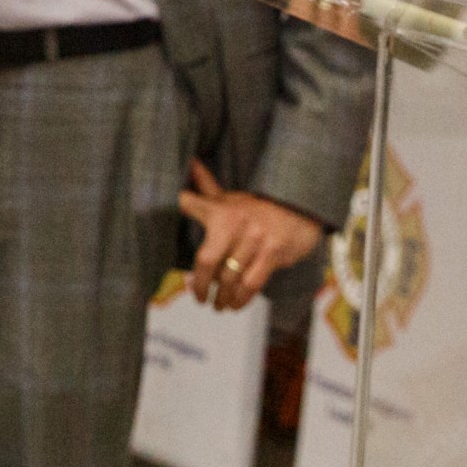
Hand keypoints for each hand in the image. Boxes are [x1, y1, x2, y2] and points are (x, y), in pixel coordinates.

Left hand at [176, 163, 321, 311]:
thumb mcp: (232, 199)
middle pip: (206, 261)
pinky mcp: (273, 253)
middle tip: (199, 297)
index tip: (165, 220)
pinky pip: (251, 284)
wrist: (301, 209)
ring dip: (222, 297)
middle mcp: (236, 222)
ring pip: (229, 278)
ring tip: (219, 305)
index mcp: (221, 209)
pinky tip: (235, 304)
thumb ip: (208, 188)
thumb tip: (190, 162)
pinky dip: (241, 299)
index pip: (192, 204)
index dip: (180, 205)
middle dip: (199, 285)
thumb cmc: (257, 208)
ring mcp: (255, 239)